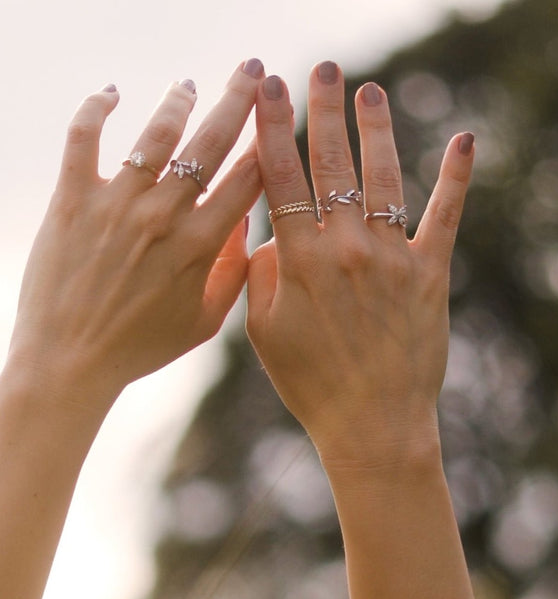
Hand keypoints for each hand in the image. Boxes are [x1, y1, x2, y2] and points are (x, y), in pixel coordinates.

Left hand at [7, 59, 264, 409]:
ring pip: (155, 135)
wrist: (71, 361)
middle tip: (252, 70)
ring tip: (190, 84)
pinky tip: (110, 92)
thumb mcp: (205, 320)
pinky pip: (83, 139)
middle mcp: (164, 216)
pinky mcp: (73, 201)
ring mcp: (117, 204)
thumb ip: (233, 271)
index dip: (268, 144)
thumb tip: (244, 222)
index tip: (280, 118)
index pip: (248, 180)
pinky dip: (96, 109)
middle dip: (238, 101)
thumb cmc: (143, 346)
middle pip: (210, 144)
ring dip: (177, 102)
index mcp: (202, 245)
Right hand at [247, 62, 473, 467]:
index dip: (273, 130)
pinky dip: (457, 177)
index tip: (268, 91)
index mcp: (301, 262)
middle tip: (320, 68)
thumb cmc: (311, 382)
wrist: (372, 424)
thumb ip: (262, 275)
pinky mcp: (429, 274)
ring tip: (369, 90)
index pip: (281, 179)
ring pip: (382, 179)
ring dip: (375, 130)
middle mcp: (346, 250)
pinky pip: (444, 216)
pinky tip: (466, 140)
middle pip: (330, 166)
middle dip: (321, 111)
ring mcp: (391, 258)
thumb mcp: (265, 333)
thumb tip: (271, 233)